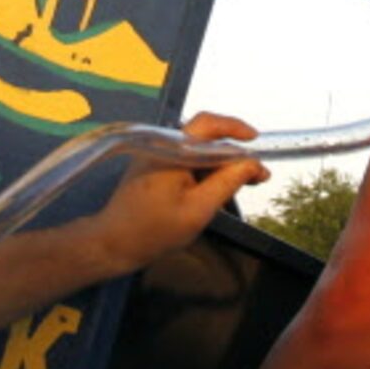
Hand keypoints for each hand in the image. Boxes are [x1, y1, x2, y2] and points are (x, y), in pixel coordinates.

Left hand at [85, 111, 268, 276]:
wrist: (113, 243)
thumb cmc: (155, 229)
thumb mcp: (199, 209)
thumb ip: (227, 182)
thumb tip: (253, 163)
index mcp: (172, 150)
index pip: (208, 124)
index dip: (235, 128)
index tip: (256, 141)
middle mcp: (163, 146)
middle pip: (204, 136)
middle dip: (232, 151)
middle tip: (255, 173)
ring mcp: (156, 156)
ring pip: (196, 150)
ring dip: (220, 162)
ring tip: (242, 182)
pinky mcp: (153, 169)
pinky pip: (185, 160)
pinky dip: (205, 170)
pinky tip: (216, 188)